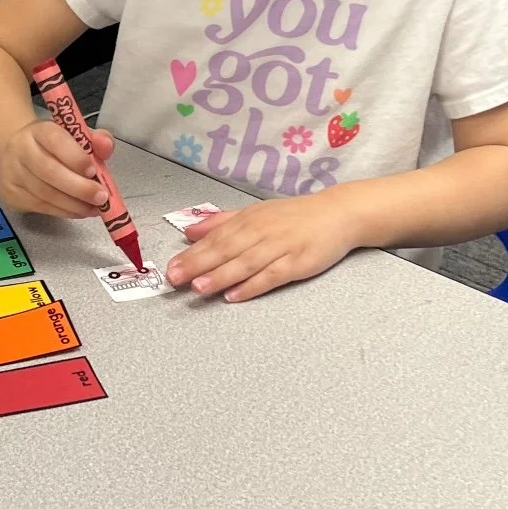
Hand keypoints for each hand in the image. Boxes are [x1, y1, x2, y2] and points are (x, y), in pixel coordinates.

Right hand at [0, 119, 114, 218]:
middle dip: (79, 187)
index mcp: (40, 130)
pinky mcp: (10, 193)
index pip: (56, 140)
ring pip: (45, 193)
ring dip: (74, 204)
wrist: (18, 155)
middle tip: (101, 197)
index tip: (94, 170)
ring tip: (94, 208)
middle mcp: (21, 148)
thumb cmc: (55, 146)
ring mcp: (12, 172)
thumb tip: (105, 145)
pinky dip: (64, 212)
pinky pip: (40, 206)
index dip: (76, 157)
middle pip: (49, 171)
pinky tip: (80, 211)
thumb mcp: (76, 136)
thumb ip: (96, 139)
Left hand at [165, 191, 358, 301]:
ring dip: (220, 275)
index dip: (191, 252)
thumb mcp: (256, 213)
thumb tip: (190, 230)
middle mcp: (261, 231)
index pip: (215, 237)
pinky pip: (271, 276)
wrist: (337, 214)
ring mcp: (280, 247)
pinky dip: (252, 286)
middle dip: (198, 264)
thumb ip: (222, 222)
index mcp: (249, 219)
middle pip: (226, 249)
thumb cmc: (294, 216)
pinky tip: (234, 295)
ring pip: (245, 263)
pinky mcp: (297, 263)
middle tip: (174, 277)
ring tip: (198, 287)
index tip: (170, 265)